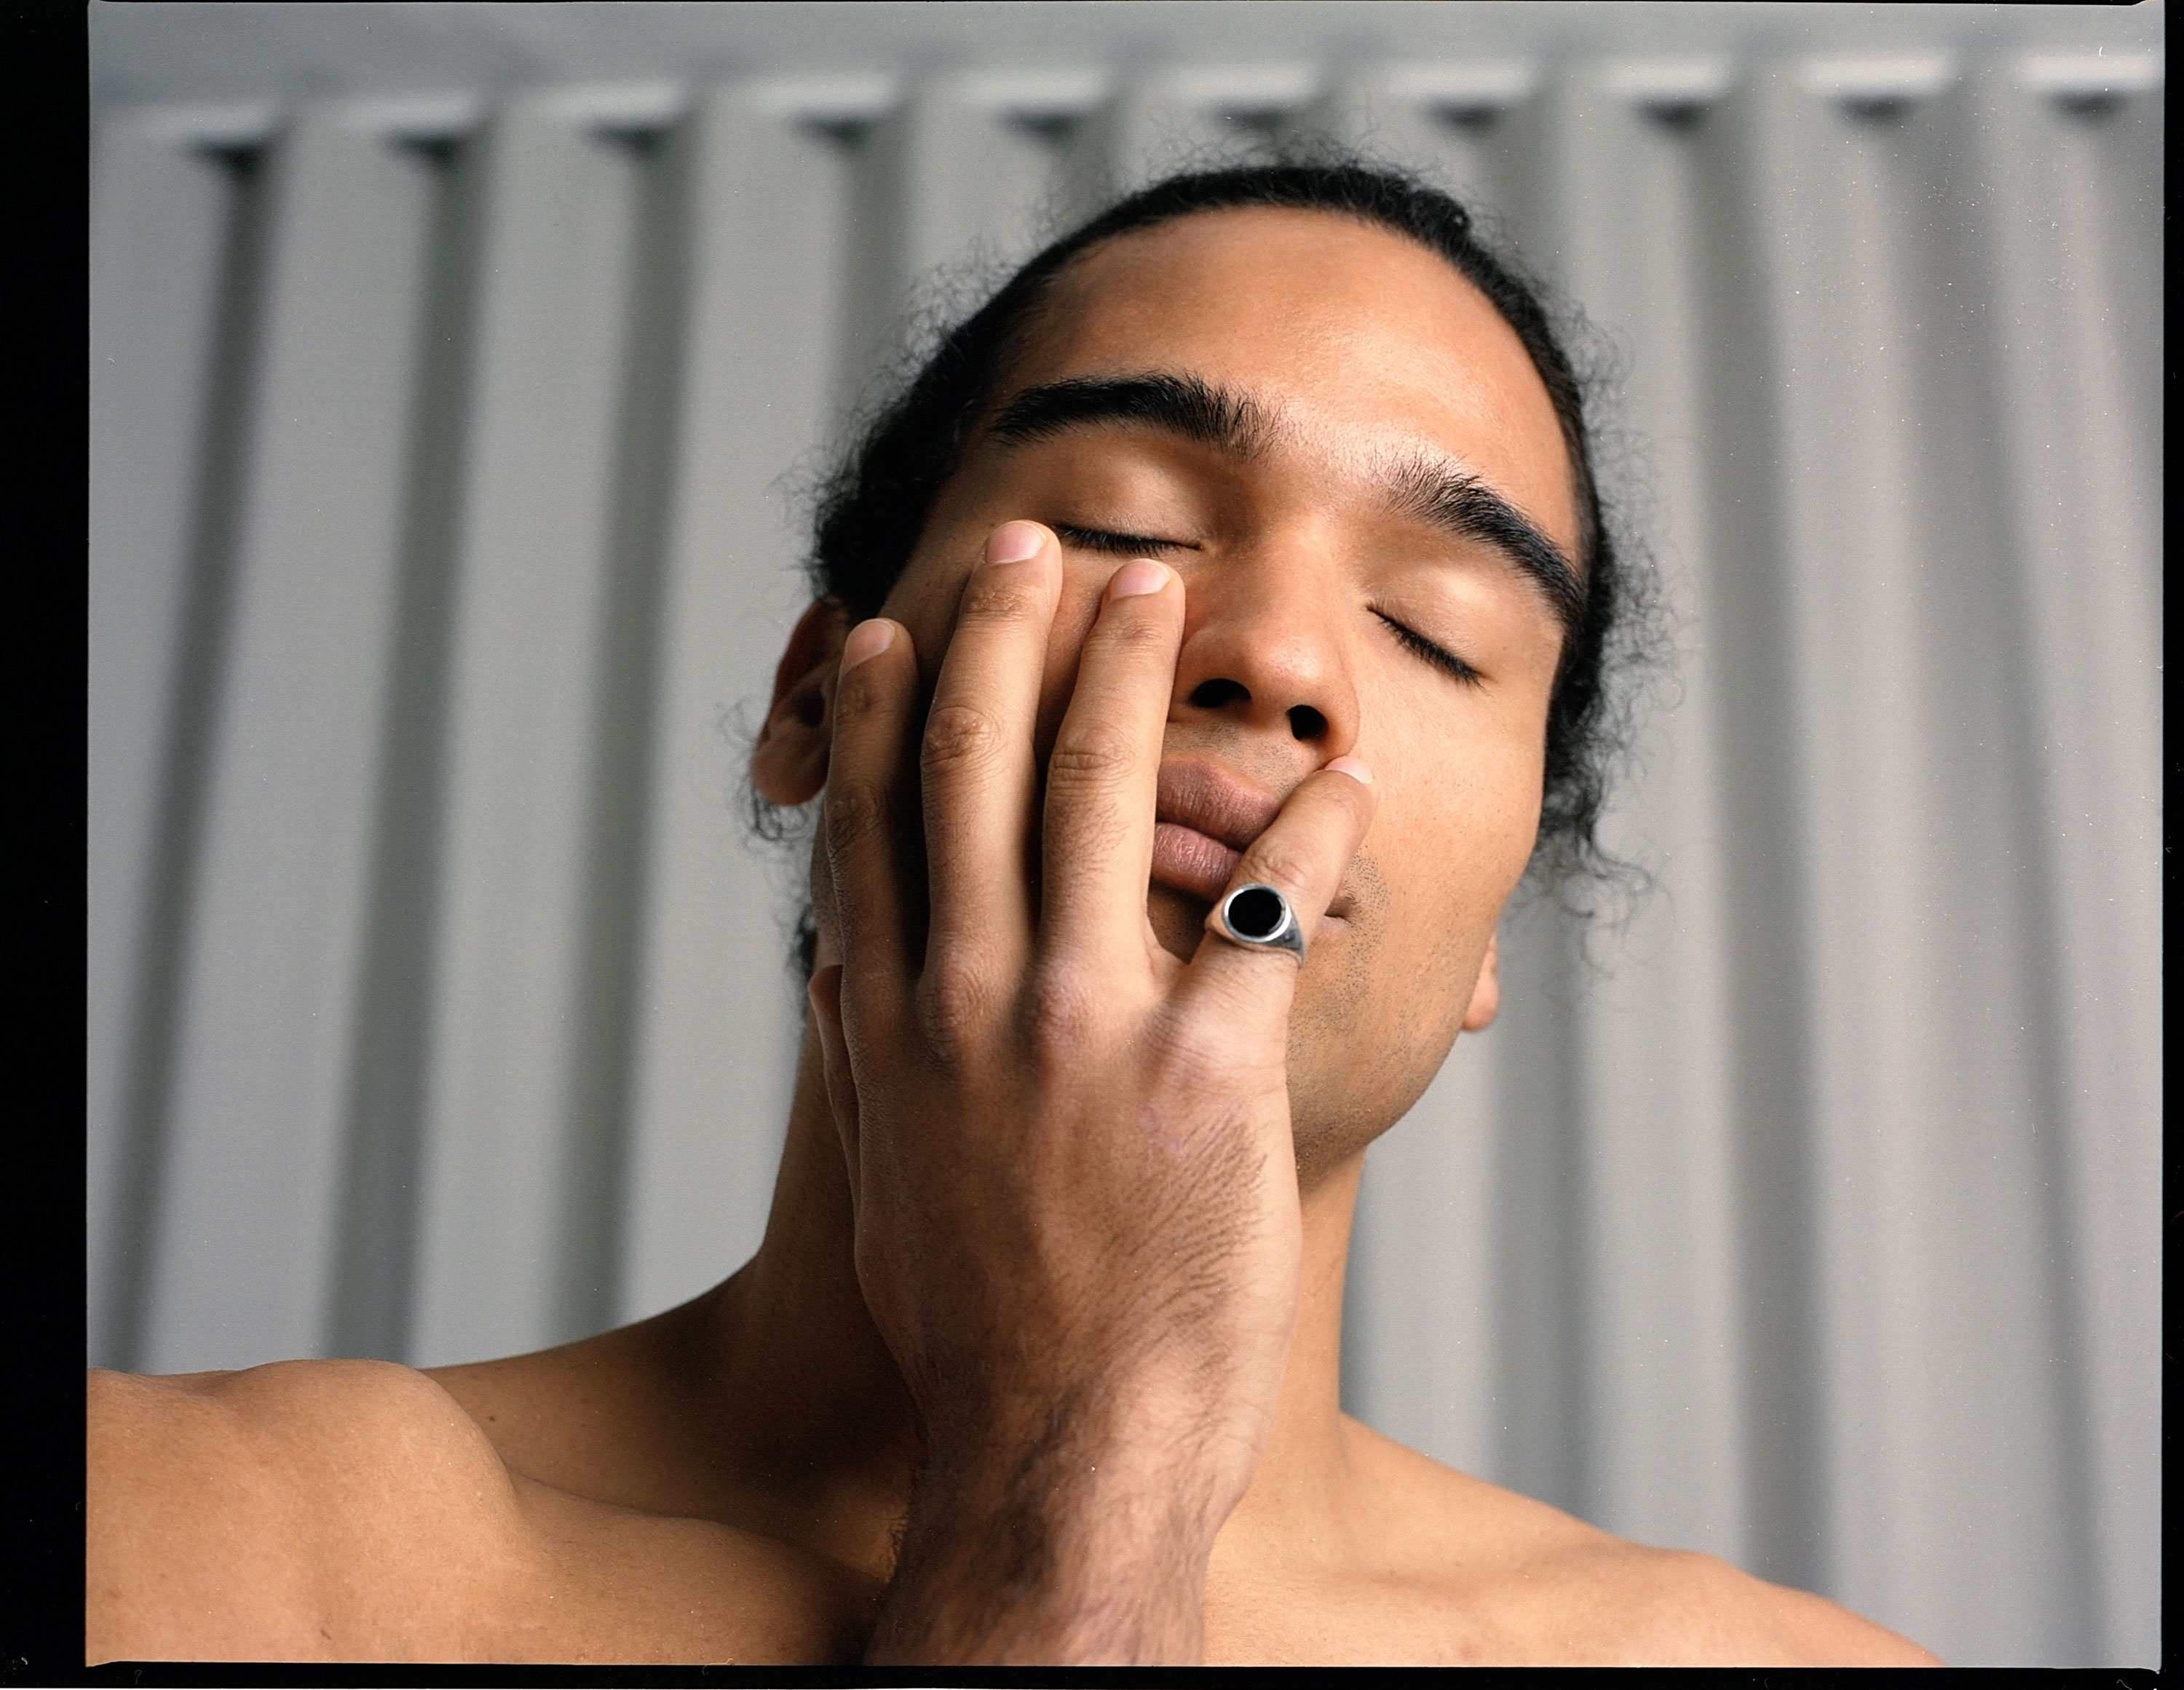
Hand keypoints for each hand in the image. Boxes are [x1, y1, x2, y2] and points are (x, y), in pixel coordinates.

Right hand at [808, 520, 1374, 1662]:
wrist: (1060, 1457)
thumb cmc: (978, 1340)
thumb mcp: (884, 1196)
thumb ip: (858, 1072)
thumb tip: (833, 974)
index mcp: (895, 1033)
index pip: (872, 834)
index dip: (874, 718)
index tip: (881, 628)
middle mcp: (973, 1006)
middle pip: (972, 775)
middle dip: (997, 640)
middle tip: (1025, 543)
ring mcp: (1085, 1033)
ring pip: (1098, 802)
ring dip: (1130, 677)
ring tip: (1161, 589)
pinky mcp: (1204, 1077)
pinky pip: (1264, 917)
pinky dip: (1307, 834)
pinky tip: (1340, 773)